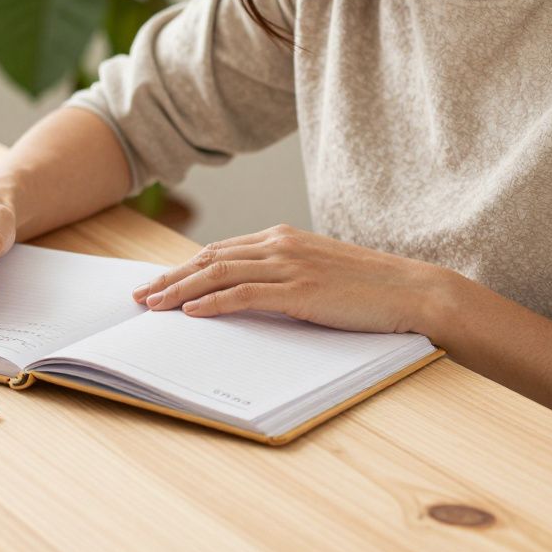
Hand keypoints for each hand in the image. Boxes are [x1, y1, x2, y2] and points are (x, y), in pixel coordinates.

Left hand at [131, 224, 451, 334]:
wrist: (412, 290)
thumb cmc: (367, 289)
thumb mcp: (316, 273)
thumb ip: (280, 276)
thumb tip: (244, 294)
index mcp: (281, 238)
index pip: (219, 251)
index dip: (183, 267)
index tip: (157, 282)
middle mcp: (279, 245)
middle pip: (209, 258)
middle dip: (169, 278)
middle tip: (139, 296)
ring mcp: (288, 265)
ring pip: (217, 274)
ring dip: (179, 290)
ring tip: (152, 306)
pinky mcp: (299, 289)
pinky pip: (242, 294)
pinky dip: (211, 303)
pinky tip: (189, 313)